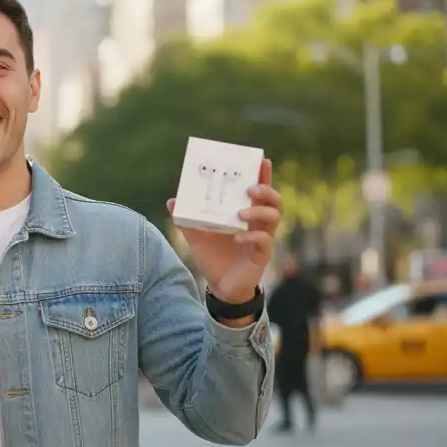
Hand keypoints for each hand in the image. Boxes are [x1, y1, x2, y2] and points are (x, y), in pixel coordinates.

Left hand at [167, 158, 281, 304]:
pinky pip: (265, 241)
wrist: (219, 286)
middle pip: (274, 200)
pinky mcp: (262, 255)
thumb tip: (172, 201)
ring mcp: (263, 238)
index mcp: (245, 214)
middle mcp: (258, 224)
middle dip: (265, 190)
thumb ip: (186, 220)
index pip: (259, 191)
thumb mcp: (196, 236)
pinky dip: (252, 237)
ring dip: (258, 212)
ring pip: (274, 218)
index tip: (263, 161)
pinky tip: (238, 237)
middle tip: (249, 189)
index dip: (263, 175)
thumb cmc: (213, 257)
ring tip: (240, 214)